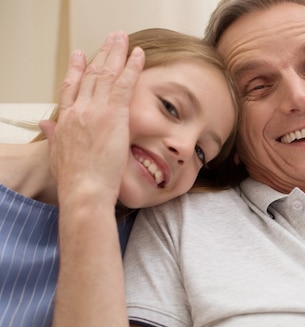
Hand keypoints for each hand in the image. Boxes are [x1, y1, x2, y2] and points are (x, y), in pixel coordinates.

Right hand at [44, 31, 144, 206]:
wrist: (85, 190)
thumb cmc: (75, 181)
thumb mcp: (57, 154)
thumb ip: (54, 135)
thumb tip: (46, 123)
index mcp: (66, 120)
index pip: (70, 87)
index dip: (76, 68)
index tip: (80, 55)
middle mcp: (78, 110)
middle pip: (90, 74)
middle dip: (102, 54)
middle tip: (111, 39)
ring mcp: (95, 111)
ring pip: (107, 74)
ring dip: (117, 53)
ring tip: (123, 38)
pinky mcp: (113, 115)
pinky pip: (124, 84)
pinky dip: (132, 67)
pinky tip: (139, 55)